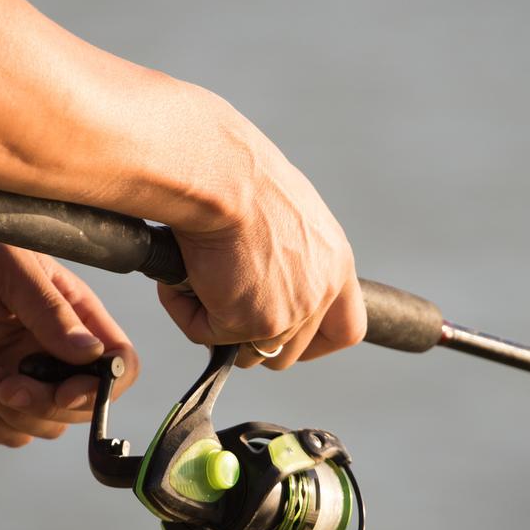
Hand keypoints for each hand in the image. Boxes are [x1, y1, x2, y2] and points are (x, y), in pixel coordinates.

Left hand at [0, 218, 136, 446]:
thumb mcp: (6, 268)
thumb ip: (50, 311)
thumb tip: (93, 355)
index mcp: (73, 312)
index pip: (119, 361)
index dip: (107, 385)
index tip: (70, 388)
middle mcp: (54, 348)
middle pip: (86, 403)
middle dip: (52, 404)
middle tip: (12, 387)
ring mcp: (23, 375)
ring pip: (50, 424)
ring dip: (20, 412)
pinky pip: (14, 433)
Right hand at [156, 121, 365, 368]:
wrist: (221, 176)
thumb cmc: (240, 178)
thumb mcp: (281, 216)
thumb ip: (284, 257)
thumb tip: (252, 279)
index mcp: (335, 263)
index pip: (346, 329)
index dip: (315, 343)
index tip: (286, 337)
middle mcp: (321, 292)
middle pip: (289, 353)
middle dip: (251, 339)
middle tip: (218, 307)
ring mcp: (291, 313)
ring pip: (247, 353)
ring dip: (216, 325)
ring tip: (196, 280)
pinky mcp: (253, 323)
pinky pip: (208, 335)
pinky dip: (188, 312)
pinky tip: (183, 277)